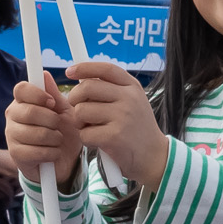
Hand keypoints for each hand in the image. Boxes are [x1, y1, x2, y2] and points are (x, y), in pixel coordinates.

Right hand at [3, 80, 83, 189]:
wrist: (67, 160)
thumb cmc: (64, 131)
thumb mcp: (65, 111)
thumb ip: (55, 94)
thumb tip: (44, 74)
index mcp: (22, 101)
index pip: (21, 89)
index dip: (38, 94)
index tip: (52, 103)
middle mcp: (12, 115)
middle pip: (30, 112)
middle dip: (52, 120)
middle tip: (58, 126)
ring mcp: (11, 135)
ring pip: (35, 133)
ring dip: (54, 138)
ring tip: (57, 140)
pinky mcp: (15, 154)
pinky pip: (36, 151)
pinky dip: (51, 153)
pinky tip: (53, 153)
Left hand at [61, 58, 169, 188]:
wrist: (153, 155)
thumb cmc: (136, 128)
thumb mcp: (132, 101)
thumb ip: (112, 89)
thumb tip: (81, 79)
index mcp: (132, 87)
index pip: (105, 69)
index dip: (84, 68)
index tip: (69, 72)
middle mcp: (129, 98)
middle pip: (87, 88)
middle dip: (74, 99)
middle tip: (78, 109)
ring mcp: (122, 117)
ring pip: (81, 111)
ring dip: (79, 122)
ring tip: (91, 127)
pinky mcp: (114, 137)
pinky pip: (84, 133)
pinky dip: (86, 139)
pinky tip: (97, 141)